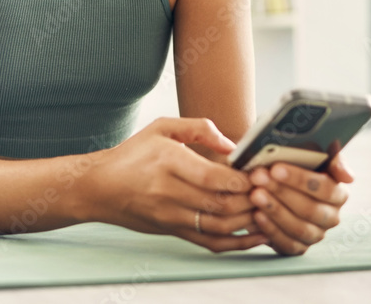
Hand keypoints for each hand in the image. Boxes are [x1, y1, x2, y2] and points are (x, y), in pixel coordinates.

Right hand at [88, 117, 267, 252]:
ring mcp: (171, 216)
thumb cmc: (132, 154)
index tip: (260, 171)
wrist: (99, 187)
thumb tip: (232, 143)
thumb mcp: (162, 127)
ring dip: (249, 221)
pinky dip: (238, 242)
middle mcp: (169, 192)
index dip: (243, 179)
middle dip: (252, 199)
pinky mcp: (173, 232)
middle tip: (271, 189)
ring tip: (268, 208)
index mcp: (168, 162)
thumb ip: (199, 128)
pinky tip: (256, 234)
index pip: (215, 178)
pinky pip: (211, 243)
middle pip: (221, 204)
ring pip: (220, 227)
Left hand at [247, 153, 352, 255]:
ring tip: (255, 194)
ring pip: (298, 227)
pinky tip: (256, 214)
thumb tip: (348, 177)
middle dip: (281, 192)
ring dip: (274, 210)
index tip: (276, 168)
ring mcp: (315, 235)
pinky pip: (287, 243)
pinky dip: (270, 229)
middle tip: (258, 177)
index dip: (300, 179)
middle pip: (309, 209)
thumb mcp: (317, 155)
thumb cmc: (299, 166)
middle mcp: (331, 217)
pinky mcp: (298, 247)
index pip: (325, 189)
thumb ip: (334, 159)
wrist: (279, 183)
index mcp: (339, 194)